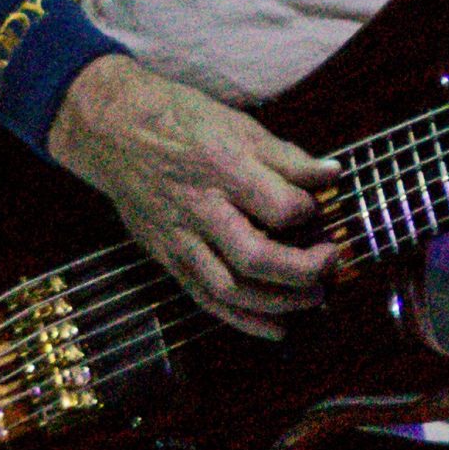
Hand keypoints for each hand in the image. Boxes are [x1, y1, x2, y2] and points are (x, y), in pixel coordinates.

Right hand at [47, 54, 341, 338]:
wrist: (115, 131)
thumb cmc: (183, 121)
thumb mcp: (240, 126)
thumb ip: (287, 158)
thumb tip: (333, 175)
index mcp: (223, 169)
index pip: (278, 207)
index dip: (309, 213)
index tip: (318, 208)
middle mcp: (200, 209)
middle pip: (254, 257)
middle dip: (302, 271)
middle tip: (331, 263)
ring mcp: (179, 238)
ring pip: (230, 288)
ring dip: (279, 302)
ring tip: (314, 298)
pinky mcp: (167, 258)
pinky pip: (205, 299)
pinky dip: (243, 320)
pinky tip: (276, 328)